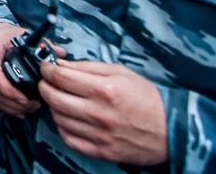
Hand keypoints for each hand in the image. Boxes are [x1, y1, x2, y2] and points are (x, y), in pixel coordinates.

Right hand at [0, 22, 41, 115]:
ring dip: (8, 106)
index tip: (24, 99)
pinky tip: (14, 107)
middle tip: (31, 106)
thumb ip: (41, 44)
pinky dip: (1, 103)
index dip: (8, 90)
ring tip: (26, 109)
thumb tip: (60, 53)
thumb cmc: (2, 33)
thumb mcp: (21, 34)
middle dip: (12, 102)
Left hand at [40, 59, 167, 165]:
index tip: (46, 67)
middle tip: (47, 82)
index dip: (47, 70)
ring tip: (61, 100)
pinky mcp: (100, 151)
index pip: (60, 77)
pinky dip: (63, 128)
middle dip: (44, 86)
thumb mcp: (120, 73)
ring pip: (58, 118)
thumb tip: (62, 64)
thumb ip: (88, 67)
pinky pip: (69, 139)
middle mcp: (98, 113)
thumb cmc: (146, 98)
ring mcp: (98, 134)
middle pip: (53, 98)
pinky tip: (69, 119)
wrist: (171, 130)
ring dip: (53, 107)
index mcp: (104, 89)